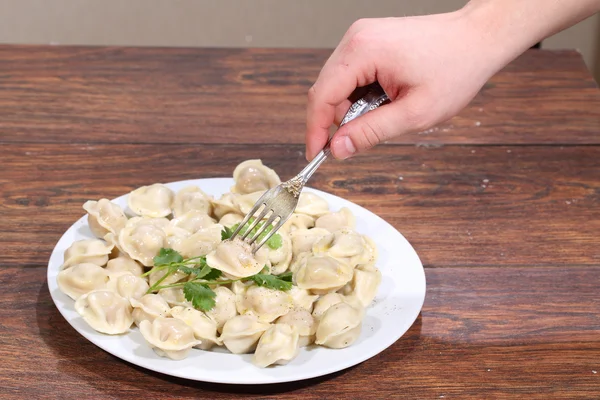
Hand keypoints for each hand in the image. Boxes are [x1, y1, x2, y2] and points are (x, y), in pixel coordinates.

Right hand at [305, 12, 502, 159]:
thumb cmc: (455, 69)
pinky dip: (360, 95)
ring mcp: (361, 36)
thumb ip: (371, 132)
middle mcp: (356, 38)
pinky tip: (385, 99)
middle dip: (338, 120)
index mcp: (363, 51)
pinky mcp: (368, 40)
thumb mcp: (414, 113)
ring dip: (352, 108)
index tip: (317, 155)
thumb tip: (338, 148)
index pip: (321, 96)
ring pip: (337, 84)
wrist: (478, 38)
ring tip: (387, 112)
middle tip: (361, 139)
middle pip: (325, 90)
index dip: (316, 130)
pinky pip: (350, 74)